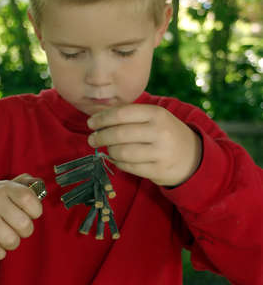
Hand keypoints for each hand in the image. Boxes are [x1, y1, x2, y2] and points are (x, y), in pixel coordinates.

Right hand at [0, 174, 42, 260]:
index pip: (29, 199)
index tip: (30, 213)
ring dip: (12, 243)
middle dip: (25, 231)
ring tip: (6, 236)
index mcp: (6, 187)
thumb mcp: (7, 187)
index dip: (36, 211)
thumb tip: (40, 184)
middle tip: (17, 227)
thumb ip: (26, 183)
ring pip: (11, 240)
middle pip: (24, 224)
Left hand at [87, 104, 201, 185]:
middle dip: (100, 137)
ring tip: (107, 149)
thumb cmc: (166, 132)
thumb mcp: (154, 117)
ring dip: (109, 151)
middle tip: (92, 139)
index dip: (102, 119)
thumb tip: (98, 116)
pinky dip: (118, 162)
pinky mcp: (158, 171)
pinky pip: (129, 167)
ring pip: (122, 152)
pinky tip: (117, 158)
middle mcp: (159, 132)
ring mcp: (160, 153)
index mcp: (156, 114)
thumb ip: (129, 114)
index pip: (121, 114)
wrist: (193, 156)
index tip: (90, 123)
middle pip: (119, 134)